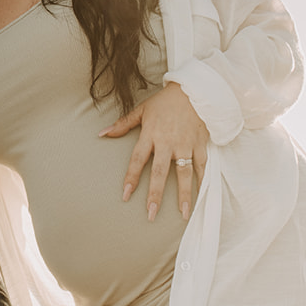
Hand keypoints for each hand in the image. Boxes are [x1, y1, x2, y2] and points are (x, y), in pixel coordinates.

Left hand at [99, 81, 209, 221]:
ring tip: (183, 214)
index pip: (138, 160)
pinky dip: (203, 182)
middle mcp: (168, 142)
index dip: (131, 178)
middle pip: (160, 172)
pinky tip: (201, 197)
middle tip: (151, 214)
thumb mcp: (142, 110)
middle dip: (155, 194)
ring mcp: (185, 144)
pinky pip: (202, 166)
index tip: (126, 196)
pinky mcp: (200, 145)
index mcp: (151, 134)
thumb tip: (102, 133)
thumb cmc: (165, 102)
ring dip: (183, 195)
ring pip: (184, 173)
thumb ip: (123, 124)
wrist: (193, 90)